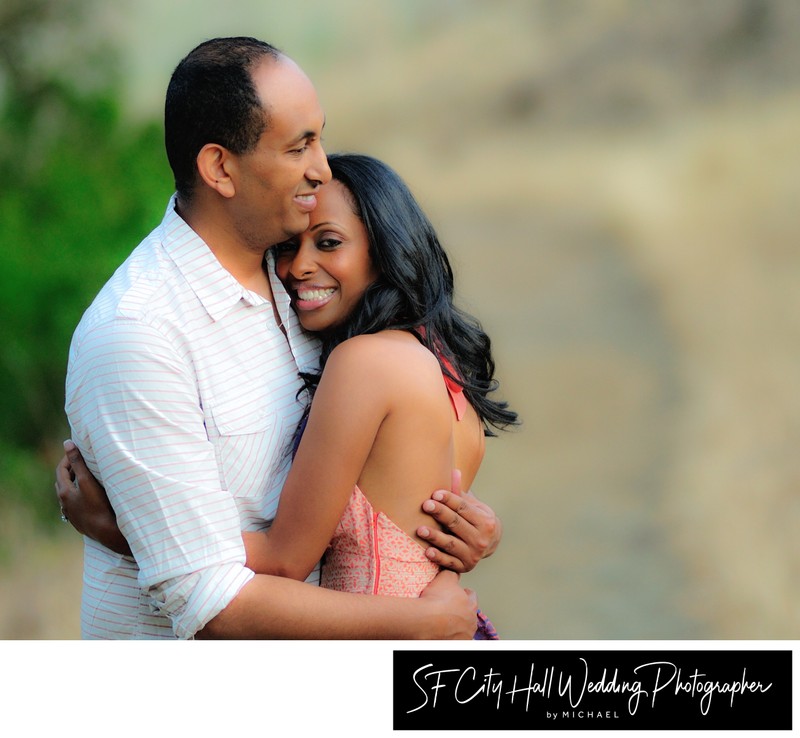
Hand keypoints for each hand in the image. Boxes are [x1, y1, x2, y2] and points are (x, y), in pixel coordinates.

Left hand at [55, 440, 130, 555]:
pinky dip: (80, 497)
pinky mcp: (81, 522)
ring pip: (69, 495)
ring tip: (87, 478)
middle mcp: (64, 504)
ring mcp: (72, 515)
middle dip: (71, 471)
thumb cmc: (99, 505)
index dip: (68, 458)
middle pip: (63, 483)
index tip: (77, 450)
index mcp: (64, 493)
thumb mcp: (87, 480)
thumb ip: (78, 462)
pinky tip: (91, 497)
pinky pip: (77, 506)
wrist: (108, 532)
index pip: (61, 470)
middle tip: (83, 462)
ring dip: (75, 485)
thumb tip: (67, 443)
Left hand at [417, 469, 501, 572]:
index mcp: (485, 521)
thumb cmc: (475, 520)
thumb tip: (453, 471)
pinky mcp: (464, 567)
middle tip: (425, 505)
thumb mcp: (473, 506)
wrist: (489, 545)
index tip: (435, 493)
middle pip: (456, 523)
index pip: (463, 508)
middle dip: (440, 513)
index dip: (449, 500)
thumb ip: (460, 493)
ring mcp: (472, 554)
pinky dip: (438, 557)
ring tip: (420, 529)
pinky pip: (449, 562)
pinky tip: (427, 552)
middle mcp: (480, 539)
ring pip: (450, 544)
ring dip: (435, 536)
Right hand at [418, 569, 477, 638]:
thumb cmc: (436, 599)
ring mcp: (464, 636)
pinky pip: (453, 639)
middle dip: (460, 610)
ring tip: (441, 621)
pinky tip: (439, 631)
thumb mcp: (446, 577)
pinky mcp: (456, 645)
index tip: (454, 594)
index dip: (462, 593)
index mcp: (471, 605)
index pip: (471, 597)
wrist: (424, 620)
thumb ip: (453, 574)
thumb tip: (454, 571)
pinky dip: (448, 636)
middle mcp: (471, 622)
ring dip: (455, 625)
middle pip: (468, 614)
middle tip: (447, 608)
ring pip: (462, 628)